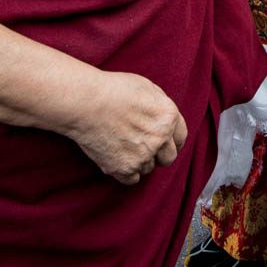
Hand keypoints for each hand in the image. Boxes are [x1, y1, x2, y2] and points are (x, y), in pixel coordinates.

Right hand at [67, 72, 187, 184]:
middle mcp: (160, 138)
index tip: (165, 143)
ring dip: (139, 161)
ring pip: (148, 168)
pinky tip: (116, 157)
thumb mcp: (147, 87)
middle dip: (159, 153)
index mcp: (168, 117)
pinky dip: (126, 171)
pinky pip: (132, 179)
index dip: (172, 140)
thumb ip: (161, 106)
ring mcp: (143, 155)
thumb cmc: (113, 90)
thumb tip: (165, 118)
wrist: (85, 102)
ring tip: (122, 144)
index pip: (181, 138)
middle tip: (143, 146)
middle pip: (168, 157)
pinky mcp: (124, 168)